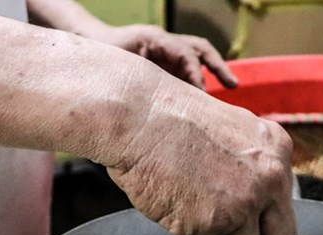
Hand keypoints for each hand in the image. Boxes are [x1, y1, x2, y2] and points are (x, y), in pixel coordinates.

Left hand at [92, 24, 237, 90]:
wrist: (89, 43)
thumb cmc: (100, 53)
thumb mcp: (118, 67)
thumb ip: (137, 82)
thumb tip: (156, 107)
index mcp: (155, 39)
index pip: (186, 54)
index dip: (196, 75)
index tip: (202, 96)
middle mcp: (164, 43)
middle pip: (199, 49)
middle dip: (218, 66)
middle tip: (233, 85)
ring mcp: (165, 52)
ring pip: (196, 57)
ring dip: (213, 72)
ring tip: (230, 88)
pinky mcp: (163, 62)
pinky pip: (185, 70)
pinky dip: (196, 83)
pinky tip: (201, 101)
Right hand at [106, 83, 295, 234]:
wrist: (138, 116)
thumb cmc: (168, 120)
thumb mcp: (228, 132)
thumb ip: (247, 165)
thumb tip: (249, 205)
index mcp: (276, 150)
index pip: (283, 205)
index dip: (265, 231)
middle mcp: (269, 178)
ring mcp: (243, 203)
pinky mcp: (211, 223)